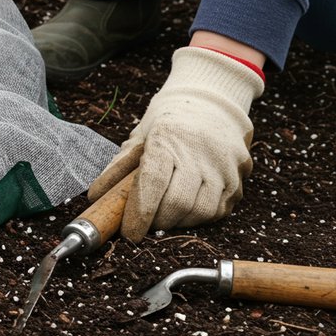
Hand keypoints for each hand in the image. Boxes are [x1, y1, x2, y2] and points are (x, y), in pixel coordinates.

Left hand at [88, 46, 264, 240]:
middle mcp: (199, 152)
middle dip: (157, 221)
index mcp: (168, 139)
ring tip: (166, 214)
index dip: (139, 213)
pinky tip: (187, 208)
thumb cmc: (168, 123)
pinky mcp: (239, 177)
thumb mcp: (139, 137)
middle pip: (177, 202)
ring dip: (178, 222)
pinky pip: (219, 210)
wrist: (212, 103)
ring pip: (200, 211)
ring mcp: (224, 165)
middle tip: (146, 223)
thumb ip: (117, 168)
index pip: (152, 182)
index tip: (129, 233)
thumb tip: (96, 197)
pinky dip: (199, 218)